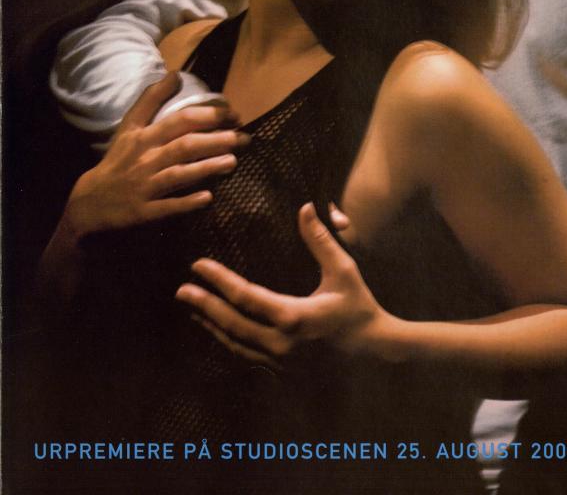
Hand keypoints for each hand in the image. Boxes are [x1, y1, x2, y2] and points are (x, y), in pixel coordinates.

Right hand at [63, 73, 247, 238]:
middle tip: (244, 137)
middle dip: (216, 139)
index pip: (179, 119)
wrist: (90, 202)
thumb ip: (152, 99)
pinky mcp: (144, 212)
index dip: (208, 114)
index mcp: (144, 136)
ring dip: (207, 167)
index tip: (233, 113)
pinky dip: (187, 203)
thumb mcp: (129, 126)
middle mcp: (146, 159)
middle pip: (184, 145)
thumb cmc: (118, 160)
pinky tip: (208, 198)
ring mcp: (145, 186)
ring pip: (179, 174)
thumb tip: (176, 74)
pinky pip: (168, 208)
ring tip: (233, 161)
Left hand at [175, 202, 383, 367]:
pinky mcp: (282, 369)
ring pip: (234, 343)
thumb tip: (304, 207)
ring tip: (191, 306)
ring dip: (211, 324)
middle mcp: (281, 343)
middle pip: (231, 323)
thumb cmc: (358, 305)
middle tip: (181, 289)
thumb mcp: (343, 269)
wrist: (374, 348)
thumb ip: (319, 240)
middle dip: (204, 305)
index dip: (219, 280)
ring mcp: (280, 361)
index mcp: (293, 316)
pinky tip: (215, 327)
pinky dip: (227, 339)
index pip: (245, 296)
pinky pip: (246, 354)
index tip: (198, 265)